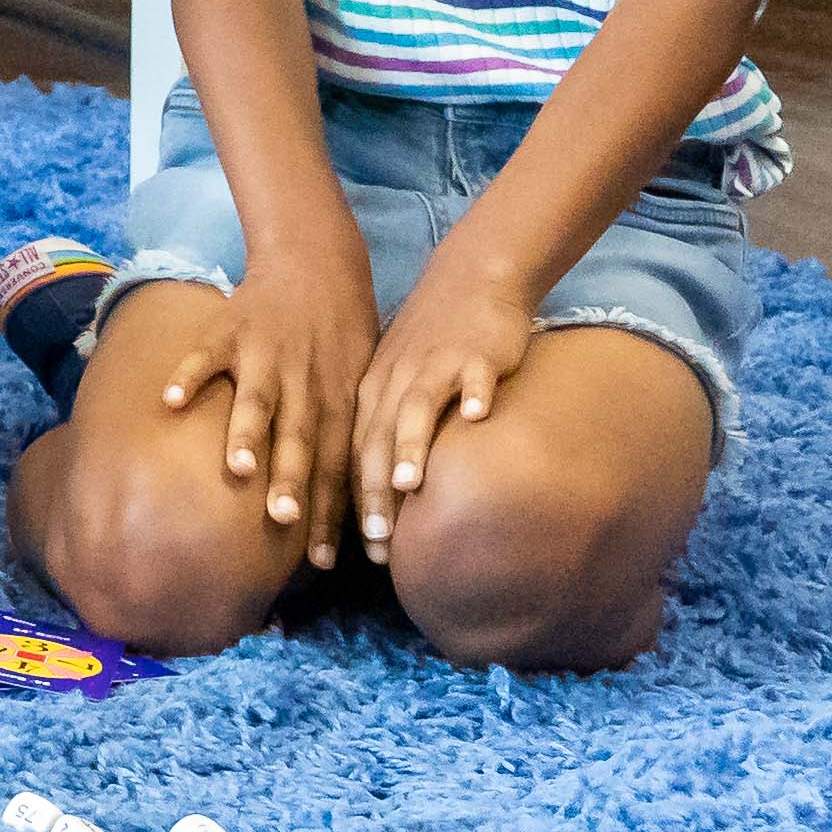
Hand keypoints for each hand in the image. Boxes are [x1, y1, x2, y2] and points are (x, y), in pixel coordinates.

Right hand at [154, 232, 379, 568]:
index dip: (330, 512)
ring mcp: (265, 355)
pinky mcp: (230, 329)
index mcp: (337, 401)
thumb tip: (354, 511)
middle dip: (293, 480)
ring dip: (248, 433)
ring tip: (238, 468)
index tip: (322, 561)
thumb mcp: (359, 387)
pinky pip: (206, 355)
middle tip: (284, 521)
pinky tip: (170, 402)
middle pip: (300, 438)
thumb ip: (347, 441)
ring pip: (258, 399)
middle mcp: (304, 382)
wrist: (316, 265)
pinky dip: (189, 376)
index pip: (337, 465)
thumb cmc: (341, 338)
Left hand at [352, 254, 539, 563]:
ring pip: (417, 408)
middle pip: (377, 441)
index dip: (351, 502)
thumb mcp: (398, 385)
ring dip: (411, 444)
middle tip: (376, 541)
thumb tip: (382, 496)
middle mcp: (396, 383)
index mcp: (372, 394)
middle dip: (374, 493)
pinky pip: (475, 374)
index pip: (353, 454)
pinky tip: (481, 416)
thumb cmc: (434, 344)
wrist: (470, 280)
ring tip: (409, 483)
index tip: (353, 551)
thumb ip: (388, 431)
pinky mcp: (475, 352)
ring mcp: (435, 366)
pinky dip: (476, 394)